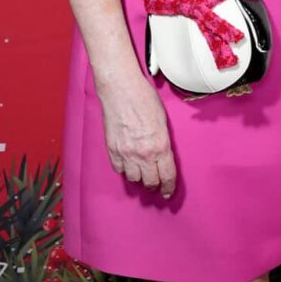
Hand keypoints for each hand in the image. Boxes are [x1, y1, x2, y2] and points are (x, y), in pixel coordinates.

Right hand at [98, 74, 176, 198]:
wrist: (121, 89)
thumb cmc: (144, 99)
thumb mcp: (163, 121)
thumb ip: (163, 141)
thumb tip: (163, 155)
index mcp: (160, 145)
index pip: (167, 176)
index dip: (168, 187)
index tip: (168, 192)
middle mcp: (143, 153)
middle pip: (150, 182)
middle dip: (154, 184)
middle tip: (155, 183)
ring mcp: (126, 153)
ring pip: (133, 178)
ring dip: (139, 177)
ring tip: (141, 171)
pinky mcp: (112, 149)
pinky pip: (119, 169)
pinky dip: (124, 169)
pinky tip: (127, 163)